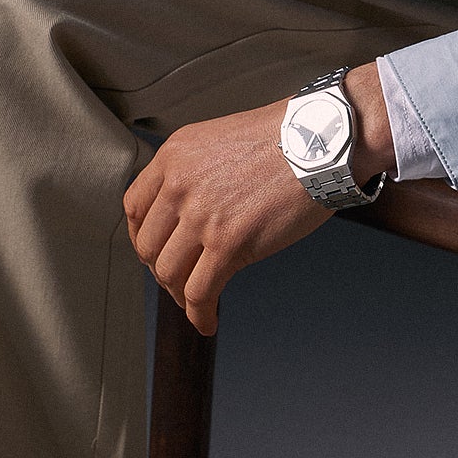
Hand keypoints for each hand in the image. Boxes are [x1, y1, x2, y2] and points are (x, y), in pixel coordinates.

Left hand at [123, 66, 395, 335]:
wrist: (323, 140)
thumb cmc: (287, 138)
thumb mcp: (221, 140)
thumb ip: (195, 172)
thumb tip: (187, 213)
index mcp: (175, 155)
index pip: (134, 207)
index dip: (142, 237)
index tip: (155, 250)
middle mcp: (180, 184)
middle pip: (148, 245)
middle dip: (161, 269)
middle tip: (179, 279)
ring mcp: (202, 215)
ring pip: (169, 273)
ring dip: (180, 294)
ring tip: (197, 301)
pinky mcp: (229, 244)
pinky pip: (200, 293)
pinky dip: (199, 314)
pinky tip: (208, 320)